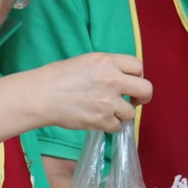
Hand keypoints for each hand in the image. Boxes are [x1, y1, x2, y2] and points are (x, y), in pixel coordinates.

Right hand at [34, 52, 151, 132]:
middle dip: (143, 97)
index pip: (138, 66)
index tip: (131, 82)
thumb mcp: (86, 62)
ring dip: (122, 114)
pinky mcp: (102, 119)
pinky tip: (99, 120)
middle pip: (146, 89)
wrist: (42, 95)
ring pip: (130, 112)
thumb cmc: (57, 77)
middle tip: (135, 101)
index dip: (137, 75)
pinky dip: (110, 125)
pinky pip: (117, 126)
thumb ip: (107, 68)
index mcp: (108, 61)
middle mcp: (112, 80)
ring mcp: (108, 101)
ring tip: (107, 111)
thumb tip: (121, 78)